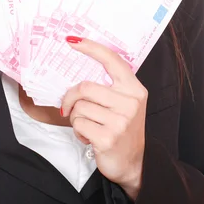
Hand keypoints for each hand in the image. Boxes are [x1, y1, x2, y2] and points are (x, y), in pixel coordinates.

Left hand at [61, 37, 147, 196]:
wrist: (133, 163)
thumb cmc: (122, 128)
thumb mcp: (124, 103)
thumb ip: (109, 86)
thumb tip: (78, 70)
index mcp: (134, 89)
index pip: (111, 60)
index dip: (91, 48)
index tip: (72, 41)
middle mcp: (130, 103)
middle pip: (85, 87)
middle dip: (71, 97)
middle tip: (69, 106)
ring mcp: (120, 121)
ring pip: (79, 107)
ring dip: (76, 117)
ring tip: (88, 125)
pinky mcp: (108, 138)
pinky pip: (78, 124)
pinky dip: (78, 131)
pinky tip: (89, 137)